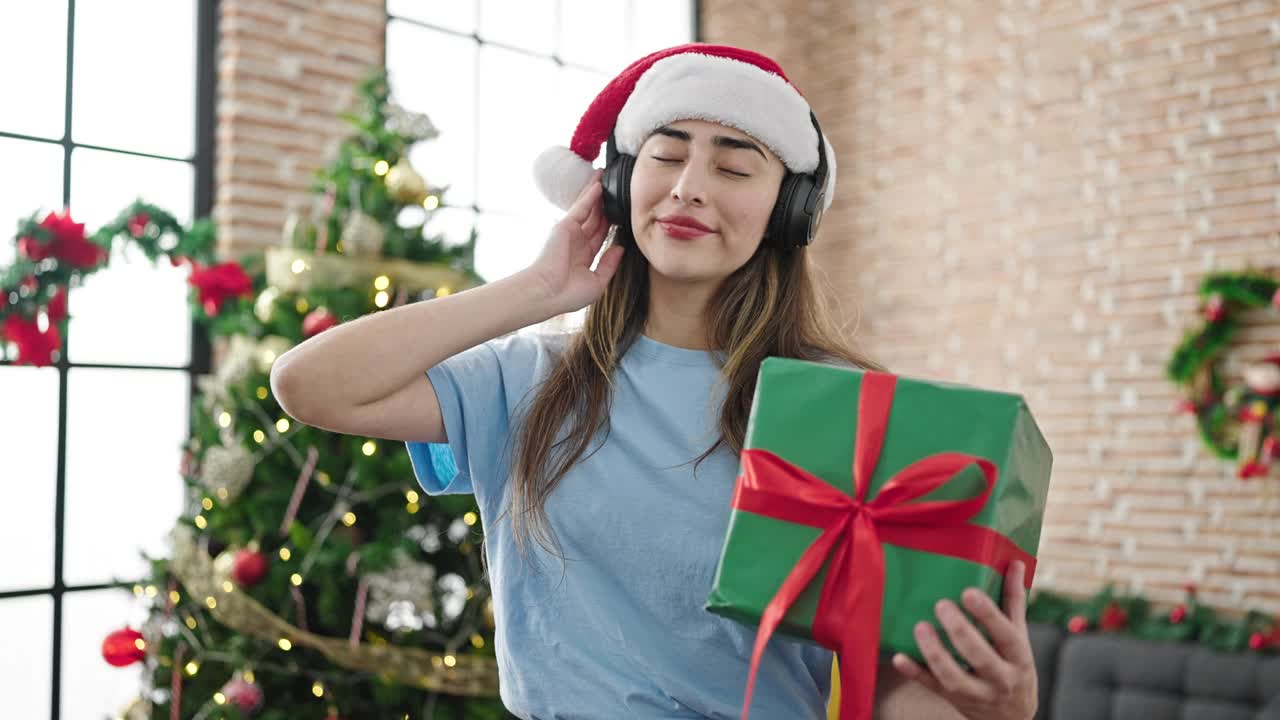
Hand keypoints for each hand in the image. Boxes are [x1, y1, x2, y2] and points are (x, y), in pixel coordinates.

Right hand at [529, 169, 624, 314]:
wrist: (548, 293)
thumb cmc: (569, 294)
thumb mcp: (597, 282)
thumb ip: (609, 265)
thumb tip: (620, 248)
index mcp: (584, 256)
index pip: (600, 235)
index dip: (611, 223)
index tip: (622, 212)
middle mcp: (577, 242)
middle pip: (595, 219)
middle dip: (605, 205)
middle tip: (617, 190)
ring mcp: (571, 232)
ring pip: (589, 209)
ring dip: (598, 194)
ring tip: (607, 178)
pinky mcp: (565, 225)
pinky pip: (581, 207)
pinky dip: (590, 195)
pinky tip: (599, 184)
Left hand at [890, 561, 1037, 719]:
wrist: (1011, 717)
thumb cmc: (1014, 666)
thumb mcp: (1020, 637)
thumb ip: (1013, 601)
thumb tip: (1015, 563)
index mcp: (1018, 656)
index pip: (1006, 635)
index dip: (989, 615)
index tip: (968, 592)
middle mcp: (1000, 678)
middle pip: (980, 657)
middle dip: (960, 632)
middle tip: (941, 605)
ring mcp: (976, 693)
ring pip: (954, 677)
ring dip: (935, 653)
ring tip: (921, 627)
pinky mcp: (954, 700)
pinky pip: (932, 687)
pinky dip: (915, 673)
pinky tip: (899, 657)